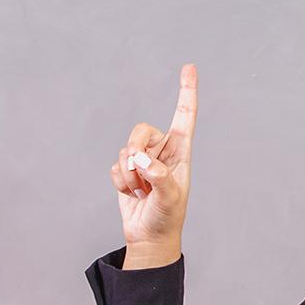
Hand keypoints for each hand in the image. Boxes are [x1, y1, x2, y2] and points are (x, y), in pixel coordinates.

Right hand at [109, 64, 197, 246]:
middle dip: (134, 149)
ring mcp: (143, 160)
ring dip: (128, 174)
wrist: (149, 237)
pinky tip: (132, 194)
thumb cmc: (167, 218)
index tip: (189, 68)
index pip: (185, 116)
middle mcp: (162, 152)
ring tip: (141, 192)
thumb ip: (159, 177)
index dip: (187, 92)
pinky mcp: (127, 171)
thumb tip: (142, 159)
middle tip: (140, 173)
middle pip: (141, 130)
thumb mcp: (170, 199)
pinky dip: (119, 181)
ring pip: (125, 149)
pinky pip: (115, 165)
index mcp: (181, 152)